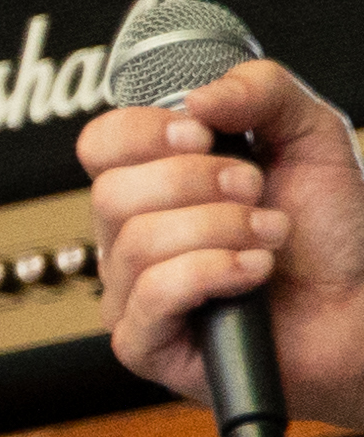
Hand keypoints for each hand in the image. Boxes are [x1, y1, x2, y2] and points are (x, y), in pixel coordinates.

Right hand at [83, 54, 363, 424]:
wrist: (360, 309)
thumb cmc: (330, 236)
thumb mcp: (311, 137)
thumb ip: (263, 91)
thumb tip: (197, 97)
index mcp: (154, 186)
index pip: (100, 145)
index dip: (142, 132)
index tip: (204, 133)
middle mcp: (132, 238)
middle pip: (111, 193)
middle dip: (196, 183)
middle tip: (255, 191)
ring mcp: (132, 293)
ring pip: (136, 243)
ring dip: (220, 230)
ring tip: (270, 236)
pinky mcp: (145, 344)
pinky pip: (152, 295)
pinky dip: (212, 273)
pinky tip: (254, 273)